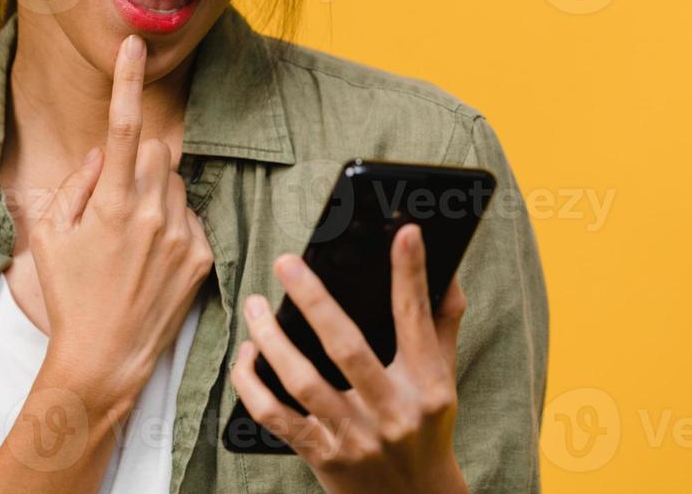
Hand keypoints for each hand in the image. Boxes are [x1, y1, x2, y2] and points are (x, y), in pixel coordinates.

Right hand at [29, 33, 214, 411]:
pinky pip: (191, 216)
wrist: (105, 358)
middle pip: (154, 153)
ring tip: (132, 240)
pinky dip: (173, 225)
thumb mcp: (53, 236)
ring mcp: (181, 234)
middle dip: (135, 164)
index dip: (126, 81)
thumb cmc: (71, 296)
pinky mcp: (202, 255)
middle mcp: (151, 213)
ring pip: (174, 183)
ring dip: (155, 194)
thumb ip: (75, 184)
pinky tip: (152, 258)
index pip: (120, 127)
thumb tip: (100, 154)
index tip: (133, 45)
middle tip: (114, 203)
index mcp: (110, 204)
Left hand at [230, 223, 468, 493]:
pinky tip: (247, 354)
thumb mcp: (444, 381)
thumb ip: (441, 325)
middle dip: (314, 300)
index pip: (416, 319)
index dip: (410, 274)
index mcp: (427, 387)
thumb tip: (445, 272)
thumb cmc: (428, 430)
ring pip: (303, 382)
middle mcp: (391, 412)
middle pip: (347, 348)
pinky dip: (253, 384)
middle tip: (287, 263)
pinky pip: (276, 417)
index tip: (403, 233)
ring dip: (272, 340)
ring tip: (255, 306)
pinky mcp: (322, 458)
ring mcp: (354, 438)